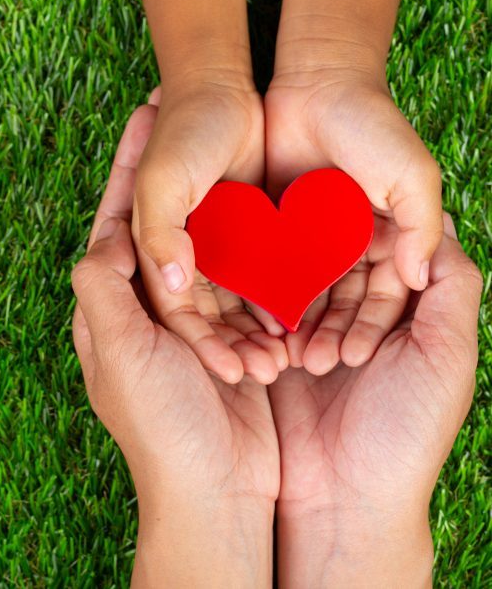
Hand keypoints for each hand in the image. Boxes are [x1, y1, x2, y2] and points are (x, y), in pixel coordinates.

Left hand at [73, 105, 277, 585]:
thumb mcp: (117, 350)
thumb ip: (104, 287)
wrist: (214, 489)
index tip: (144, 116)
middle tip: (185, 116)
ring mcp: (188, 321)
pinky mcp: (227, 337)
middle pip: (161, 223)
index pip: (118, 220)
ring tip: (232, 154)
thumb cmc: (159, 423)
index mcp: (111, 304)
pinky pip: (240, 283)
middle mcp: (146, 307)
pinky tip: (265, 219)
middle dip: (173, 172)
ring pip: (205, 248)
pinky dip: (252, 257)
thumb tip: (106, 234)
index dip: (129, 167)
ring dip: (218, 207)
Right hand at [134, 77, 285, 383]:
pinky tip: (298, 324)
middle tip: (262, 376)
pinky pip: (260, 274)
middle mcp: (181, 256)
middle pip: (205, 316)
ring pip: (233, 301)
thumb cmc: (180, 135)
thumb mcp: (158, 184)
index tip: (228, 372)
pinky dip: (275, 297)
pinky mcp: (244, 233)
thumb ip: (154, 235)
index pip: (173, 312)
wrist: (217, 86)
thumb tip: (173, 281)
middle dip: (231, 347)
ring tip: (284, 361)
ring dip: (255, 330)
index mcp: (152, 252)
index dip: (199, 344)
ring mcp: (214, 246)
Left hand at [265, 69, 443, 372]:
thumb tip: (418, 280)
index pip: (380, 300)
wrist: (316, 83)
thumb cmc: (372, 126)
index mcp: (383, 243)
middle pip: (335, 306)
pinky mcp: (267, 229)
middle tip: (308, 367)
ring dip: (289, 326)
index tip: (354, 357)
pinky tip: (250, 323)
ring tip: (276, 357)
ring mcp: (303, 241)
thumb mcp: (412, 175)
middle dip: (324, 336)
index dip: (369, 329)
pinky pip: (263, 269)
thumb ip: (420, 227)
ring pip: (297, 295)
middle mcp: (342, 249)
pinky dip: (259, 295)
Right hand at [268, 214, 480, 584]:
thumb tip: (439, 221)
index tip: (359, 256)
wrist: (343, 499)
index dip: (379, 250)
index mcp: (409, 313)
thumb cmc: (405, 431)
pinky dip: (275, 328)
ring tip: (317, 363)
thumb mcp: (448, 354)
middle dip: (338, 292)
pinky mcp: (276, 348)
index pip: (392, 252)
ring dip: (307, 315)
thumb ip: (453, 284)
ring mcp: (315, 330)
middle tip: (339, 334)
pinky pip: (268, 313)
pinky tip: (282, 354)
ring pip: (303, 285)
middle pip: (342, 263)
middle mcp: (361, 315)